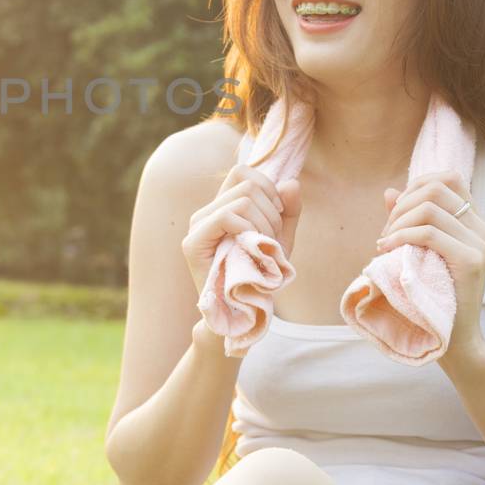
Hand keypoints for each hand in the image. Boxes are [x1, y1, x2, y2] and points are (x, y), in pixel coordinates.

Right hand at [181, 164, 301, 297]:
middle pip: (249, 184)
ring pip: (242, 199)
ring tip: (263, 250)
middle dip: (273, 212)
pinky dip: (248, 230)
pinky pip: (226, 216)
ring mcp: (197, 225)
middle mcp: (206, 211)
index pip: (243, 171)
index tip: (279, 215)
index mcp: (223, 207)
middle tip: (272, 241)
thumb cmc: (260, 277)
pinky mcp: (193, 242)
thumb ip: (289, 211)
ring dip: (265, 225)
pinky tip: (250, 249)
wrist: (244, 312)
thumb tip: (291, 181)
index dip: (268, 187)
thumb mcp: (282, 240)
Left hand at [375, 169, 484, 368]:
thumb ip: (408, 220)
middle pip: (437, 187)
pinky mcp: (472, 261)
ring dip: (398, 222)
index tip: (397, 213)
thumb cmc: (432, 294)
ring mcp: (481, 244)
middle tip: (386, 232)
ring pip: (430, 208)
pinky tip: (387, 249)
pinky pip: (429, 233)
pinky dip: (401, 237)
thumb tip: (390, 191)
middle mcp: (484, 229)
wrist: (453, 338)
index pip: (449, 178)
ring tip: (385, 243)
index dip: (416, 185)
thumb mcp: (419, 251)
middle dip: (402, 205)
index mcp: (476, 223)